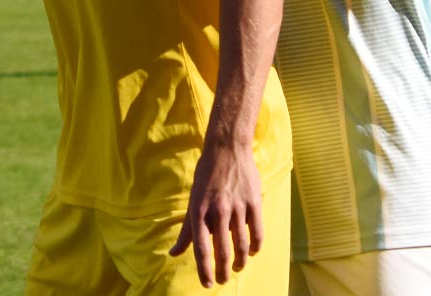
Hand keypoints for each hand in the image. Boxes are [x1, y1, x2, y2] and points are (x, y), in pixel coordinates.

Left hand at [169, 140, 263, 287]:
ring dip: (240, 261)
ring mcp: (237, 206)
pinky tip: (252, 252)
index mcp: (199, 210)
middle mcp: (218, 210)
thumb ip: (186, 230)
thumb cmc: (206, 176)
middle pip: (222, 251)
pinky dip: (256, 247)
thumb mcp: (192, 201)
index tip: (207, 284)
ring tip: (237, 268)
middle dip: (222, 271)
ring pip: (241, 245)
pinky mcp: (254, 202)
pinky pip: (257, 232)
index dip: (204, 269)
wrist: (227, 149)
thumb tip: (173, 253)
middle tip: (222, 280)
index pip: (201, 247)